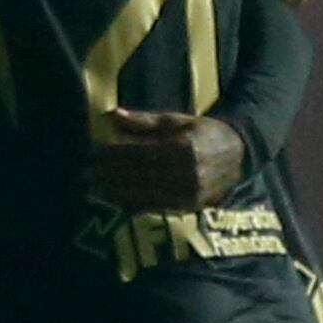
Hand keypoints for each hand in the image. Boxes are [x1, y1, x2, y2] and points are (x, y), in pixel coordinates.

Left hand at [92, 109, 244, 211]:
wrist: (238, 155)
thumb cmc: (202, 133)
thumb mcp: (177, 120)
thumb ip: (144, 120)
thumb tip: (112, 115)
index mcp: (182, 147)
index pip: (139, 153)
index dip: (113, 155)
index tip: (91, 154)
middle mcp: (186, 173)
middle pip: (139, 175)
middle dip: (109, 176)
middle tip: (84, 175)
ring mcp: (188, 193)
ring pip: (145, 194)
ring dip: (115, 193)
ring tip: (92, 190)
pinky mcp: (188, 207)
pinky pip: (155, 207)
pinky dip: (133, 205)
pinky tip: (115, 201)